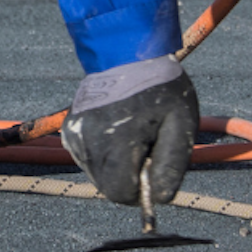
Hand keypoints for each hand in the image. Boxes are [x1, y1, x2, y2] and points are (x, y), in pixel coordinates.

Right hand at [61, 55, 198, 204]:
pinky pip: (90, 158)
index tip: (155, 164)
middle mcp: (87, 142)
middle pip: (108, 187)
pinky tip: (119, 129)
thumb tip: (160, 199)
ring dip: (118, 165)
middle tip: (148, 144)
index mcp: (114, 142)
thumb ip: (172, 164)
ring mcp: (74, 136)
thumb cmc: (160, 86)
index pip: (120, 193)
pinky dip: (106, 154)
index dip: (142, 190)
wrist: (127, 51)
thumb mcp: (181, 123)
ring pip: (98, 174)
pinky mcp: (69, 130)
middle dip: (131, 176)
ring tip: (134, 132)